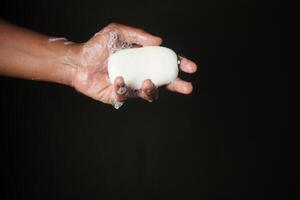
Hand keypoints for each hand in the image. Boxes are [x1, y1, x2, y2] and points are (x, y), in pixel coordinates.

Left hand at [71, 23, 196, 107]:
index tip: (190, 67)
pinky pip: (126, 95)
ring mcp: (131, 86)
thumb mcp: (117, 32)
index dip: (179, 65)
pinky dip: (124, 88)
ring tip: (147, 81)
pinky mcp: (119, 95)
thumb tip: (159, 41)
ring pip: (149, 93)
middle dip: (177, 85)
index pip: (166, 63)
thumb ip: (138, 35)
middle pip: (164, 82)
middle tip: (187, 87)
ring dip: (151, 89)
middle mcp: (140, 73)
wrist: (78, 61)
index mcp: (143, 60)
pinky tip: (118, 79)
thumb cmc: (97, 46)